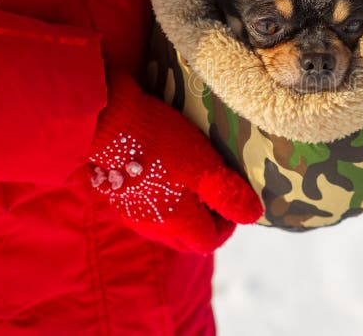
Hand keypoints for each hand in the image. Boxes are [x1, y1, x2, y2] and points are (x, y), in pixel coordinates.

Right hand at [88, 72, 262, 252]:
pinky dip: (163, 203)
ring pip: (167, 227)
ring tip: (194, 184)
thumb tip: (255, 216)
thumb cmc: (161, 145)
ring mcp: (132, 213)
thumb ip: (228, 195)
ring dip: (185, 214)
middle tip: (216, 196)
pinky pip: (148, 211)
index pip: (209, 240)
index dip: (228, 225)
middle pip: (188, 239)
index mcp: (177, 224)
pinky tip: (166, 177)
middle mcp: (153, 227)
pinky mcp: (118, 196)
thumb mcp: (204, 167)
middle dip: (207, 224)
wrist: (107, 122)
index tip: (233, 201)